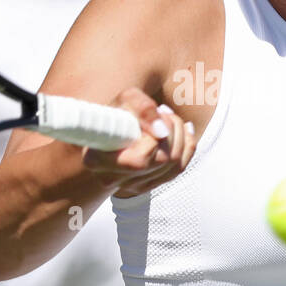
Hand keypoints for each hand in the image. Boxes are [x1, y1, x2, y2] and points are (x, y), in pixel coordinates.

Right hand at [81, 87, 196, 197]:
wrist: (112, 128)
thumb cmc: (118, 111)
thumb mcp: (126, 99)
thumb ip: (143, 109)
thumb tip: (162, 132)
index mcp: (98, 160)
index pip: (140, 159)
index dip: (155, 136)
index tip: (157, 112)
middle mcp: (112, 179)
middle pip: (162, 161)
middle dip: (172, 130)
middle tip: (164, 111)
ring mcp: (130, 186)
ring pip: (173, 167)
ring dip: (180, 136)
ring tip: (169, 118)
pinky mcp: (146, 186)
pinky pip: (178, 170)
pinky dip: (187, 147)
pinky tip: (184, 130)